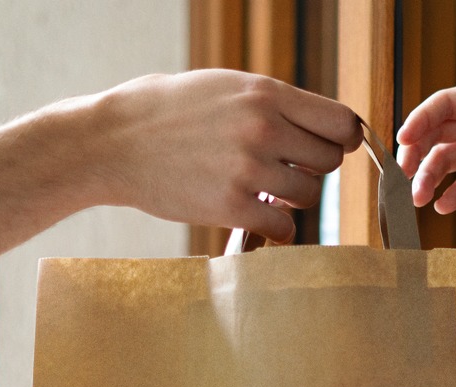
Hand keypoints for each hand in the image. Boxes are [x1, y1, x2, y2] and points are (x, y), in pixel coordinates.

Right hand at [79, 70, 362, 241]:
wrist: (113, 142)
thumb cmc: (167, 112)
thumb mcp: (226, 87)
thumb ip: (273, 104)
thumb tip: (322, 127)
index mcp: (265, 93)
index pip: (340, 122)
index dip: (341, 138)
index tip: (330, 147)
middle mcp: (263, 128)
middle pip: (329, 161)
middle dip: (311, 168)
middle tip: (284, 169)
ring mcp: (248, 169)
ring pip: (308, 195)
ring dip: (291, 198)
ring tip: (261, 189)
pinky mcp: (231, 207)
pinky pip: (284, 228)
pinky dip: (276, 228)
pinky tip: (257, 217)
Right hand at [396, 78, 455, 213]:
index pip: (447, 105)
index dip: (422, 119)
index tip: (404, 139)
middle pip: (438, 133)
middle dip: (417, 152)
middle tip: (405, 174)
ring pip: (447, 160)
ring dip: (430, 177)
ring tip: (420, 198)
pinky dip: (454, 195)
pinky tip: (444, 207)